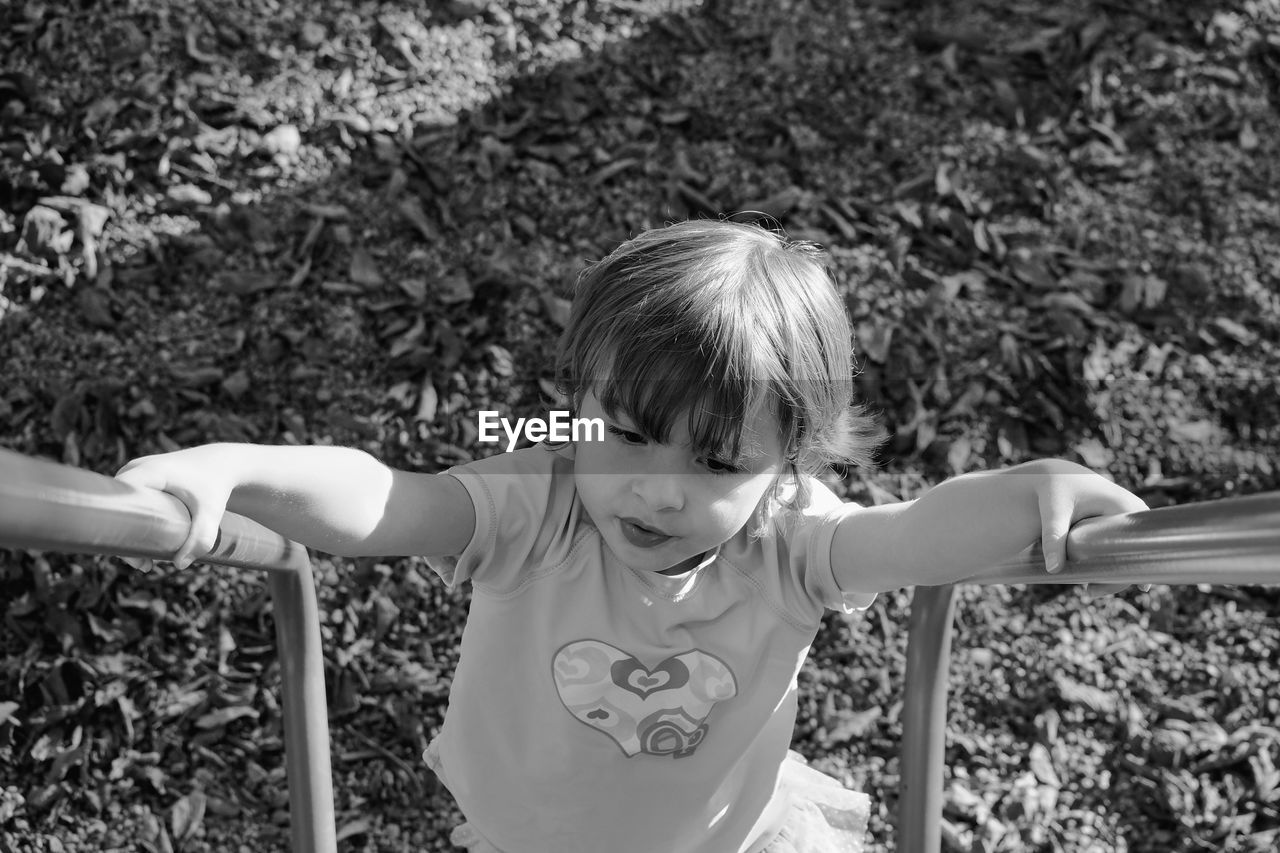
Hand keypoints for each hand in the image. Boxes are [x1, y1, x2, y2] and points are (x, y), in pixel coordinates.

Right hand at [115, 445, 236, 569]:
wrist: (221, 463)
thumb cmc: (215, 485)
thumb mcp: (212, 511)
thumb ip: (202, 537)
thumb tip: (180, 565)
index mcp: (148, 471)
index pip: (118, 500)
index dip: (117, 527)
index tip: (131, 551)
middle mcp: (135, 469)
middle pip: (116, 507)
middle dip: (124, 538)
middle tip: (143, 564)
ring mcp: (134, 472)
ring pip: (120, 507)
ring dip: (128, 534)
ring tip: (146, 561)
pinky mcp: (138, 479)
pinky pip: (126, 503)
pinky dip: (132, 524)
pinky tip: (146, 546)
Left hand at [1034, 460, 1149, 596]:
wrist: (1053, 475)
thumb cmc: (1054, 491)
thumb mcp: (1053, 511)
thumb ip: (1053, 538)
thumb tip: (1054, 570)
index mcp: (1124, 506)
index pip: (1138, 544)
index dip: (1136, 568)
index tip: (1130, 589)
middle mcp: (1133, 511)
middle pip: (1137, 551)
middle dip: (1120, 574)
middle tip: (1090, 592)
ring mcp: (1128, 517)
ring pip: (1130, 550)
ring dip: (1115, 569)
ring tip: (1089, 588)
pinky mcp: (1118, 522)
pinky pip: (1123, 545)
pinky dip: (1113, 560)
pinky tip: (1096, 575)